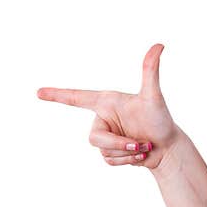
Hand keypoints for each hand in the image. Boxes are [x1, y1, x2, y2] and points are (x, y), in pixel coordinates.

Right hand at [37, 43, 179, 170]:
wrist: (168, 147)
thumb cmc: (161, 119)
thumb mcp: (154, 96)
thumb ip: (150, 71)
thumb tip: (159, 45)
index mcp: (107, 102)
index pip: (77, 97)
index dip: (57, 95)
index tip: (38, 92)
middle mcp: (103, 118)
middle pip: (95, 138)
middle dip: (118, 144)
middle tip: (140, 143)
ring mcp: (105, 136)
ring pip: (103, 152)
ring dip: (126, 153)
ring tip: (145, 146)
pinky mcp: (109, 152)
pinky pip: (109, 161)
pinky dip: (126, 161)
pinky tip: (140, 155)